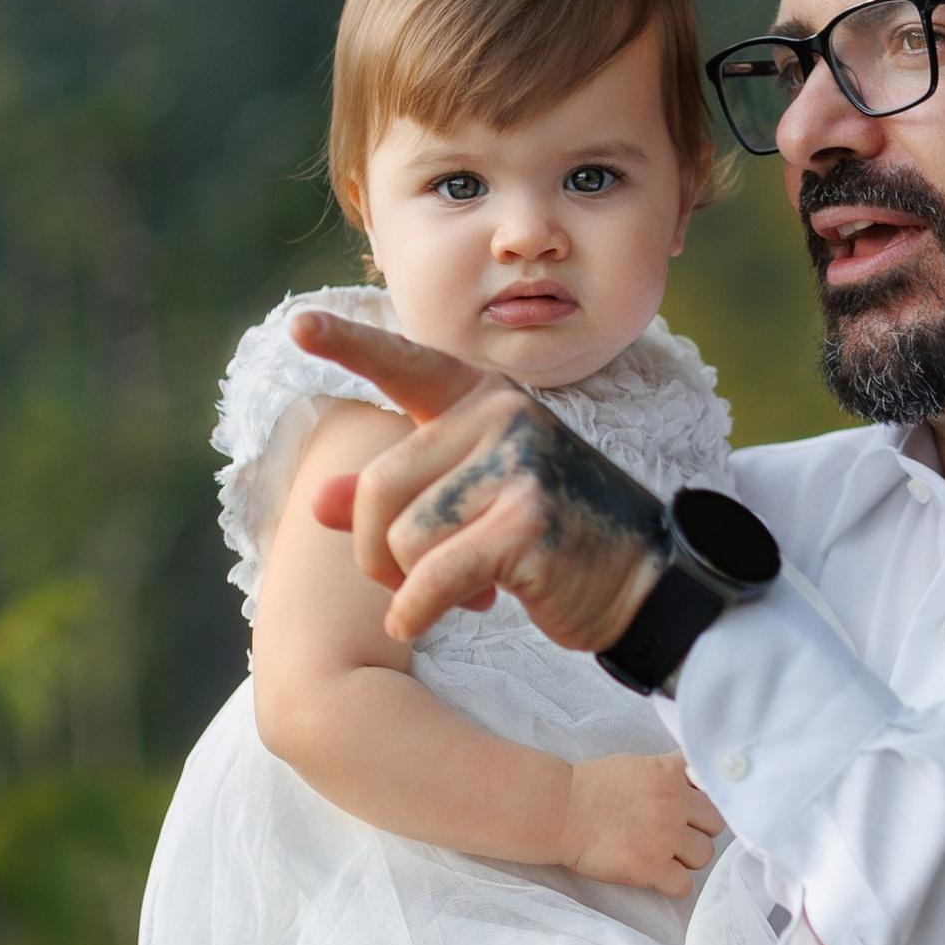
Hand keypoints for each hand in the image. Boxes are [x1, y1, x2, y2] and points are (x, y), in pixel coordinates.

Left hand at [294, 308, 668, 651]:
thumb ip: (396, 494)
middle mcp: (502, 415)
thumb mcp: (471, 502)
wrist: (645, 581)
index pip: (407, 364)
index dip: (349, 344)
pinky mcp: (527, 521)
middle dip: (378, 552)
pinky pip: (430, 577)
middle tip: (414, 580)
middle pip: (377, 488)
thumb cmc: (554, 537)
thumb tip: (315, 499)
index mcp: (486, 398)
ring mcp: (518, 464)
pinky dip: (417, 611)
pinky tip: (425, 621)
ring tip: (465, 590)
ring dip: (411, 584)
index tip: (298, 324)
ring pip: (402, 537)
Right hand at [563, 752, 722, 897]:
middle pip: (715, 823)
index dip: (705, 798)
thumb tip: (691, 782)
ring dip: (687, 857)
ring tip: (662, 853)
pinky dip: (673, 883)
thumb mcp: (636, 764)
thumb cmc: (590, 786)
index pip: (714, 784)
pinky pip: (684, 885)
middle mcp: (674, 804)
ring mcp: (665, 836)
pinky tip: (656, 874)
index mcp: (670, 774)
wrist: (558, 809)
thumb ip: (668, 772)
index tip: (694, 806)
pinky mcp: (651, 867)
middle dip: (698, 829)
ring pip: (705, 854)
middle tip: (674, 833)